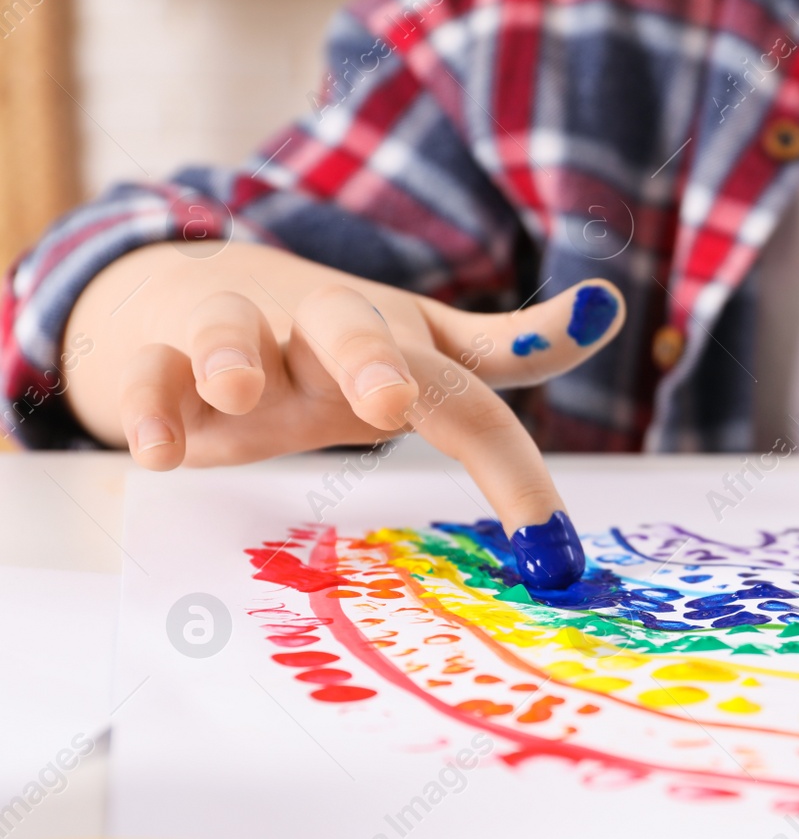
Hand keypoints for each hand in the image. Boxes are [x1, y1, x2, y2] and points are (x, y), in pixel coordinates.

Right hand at [63, 242, 624, 585]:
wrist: (193, 289)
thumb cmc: (332, 340)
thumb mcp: (426, 343)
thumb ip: (512, 347)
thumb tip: (610, 308)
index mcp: (399, 340)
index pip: (470, 397)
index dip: (514, 467)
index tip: (552, 549)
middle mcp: (322, 331)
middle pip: (349, 326)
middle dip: (370, 358)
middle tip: (389, 401)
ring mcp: (241, 341)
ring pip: (232, 328)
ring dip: (235, 354)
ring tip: (240, 392)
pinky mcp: (163, 360)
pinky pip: (150, 375)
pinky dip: (147, 403)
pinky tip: (156, 450)